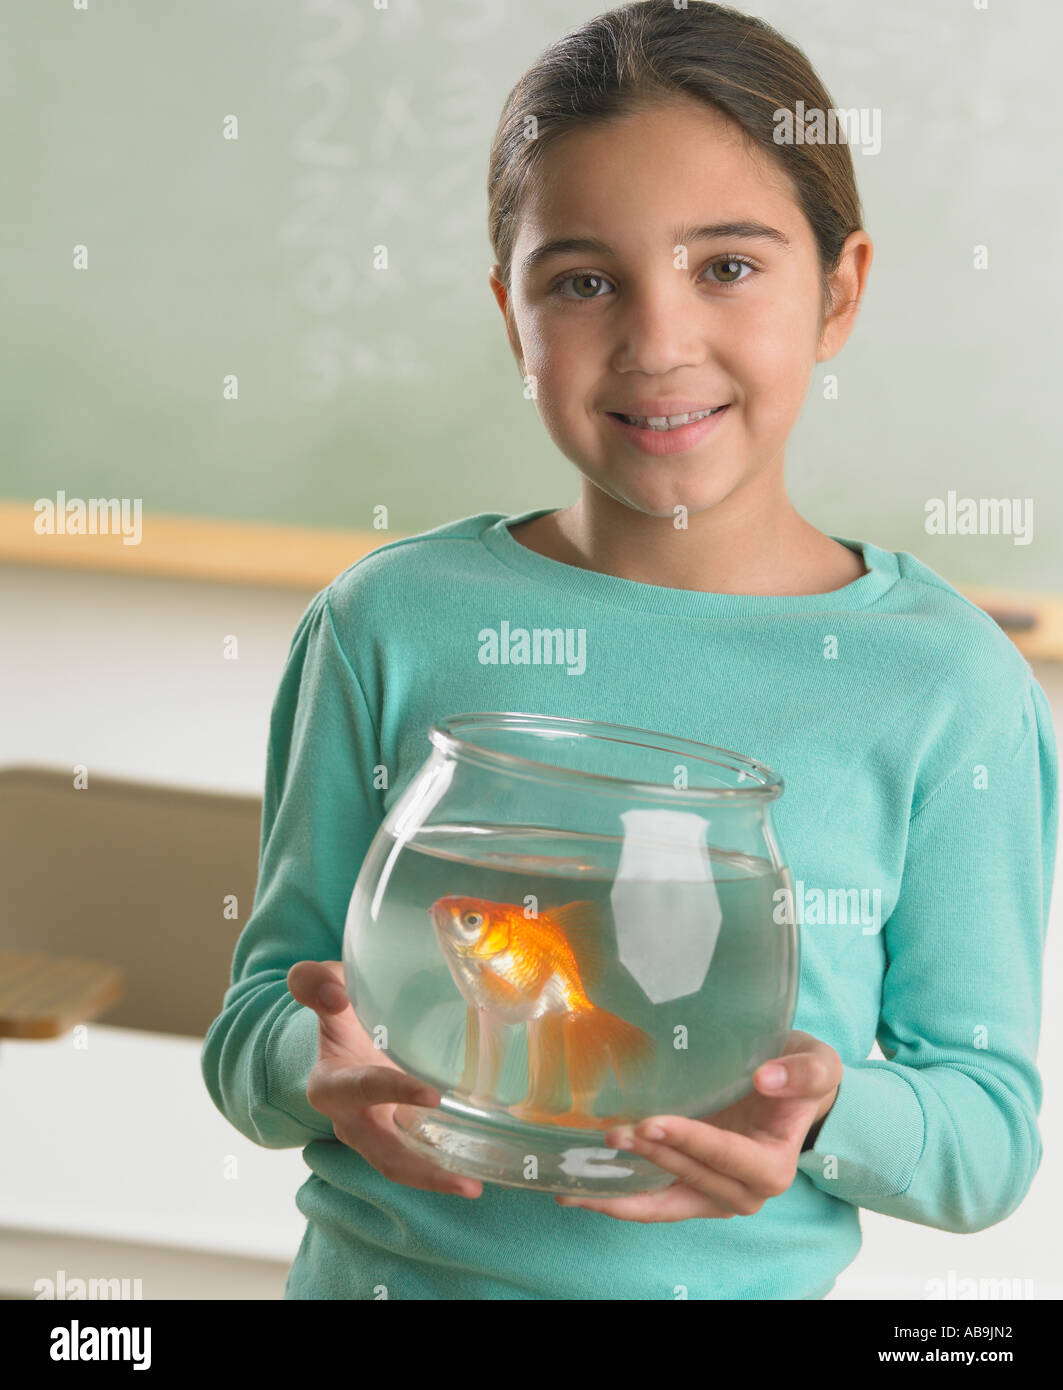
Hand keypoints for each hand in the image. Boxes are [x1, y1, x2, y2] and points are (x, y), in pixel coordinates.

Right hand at [286, 960, 482, 1198]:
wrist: (343, 1022)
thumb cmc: (340, 1003)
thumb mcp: (325, 984)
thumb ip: (315, 983)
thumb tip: (336, 995)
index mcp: (331, 1083)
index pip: (363, 1090)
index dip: (394, 1092)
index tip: (433, 1096)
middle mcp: (351, 1118)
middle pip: (384, 1154)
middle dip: (422, 1171)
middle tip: (465, 1181)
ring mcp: (377, 1129)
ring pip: (403, 1165)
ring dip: (438, 1178)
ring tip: (476, 1186)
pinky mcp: (398, 1130)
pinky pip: (420, 1153)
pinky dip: (446, 1163)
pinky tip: (482, 1165)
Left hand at [554, 1029, 840, 1221]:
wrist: (794, 1090)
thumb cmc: (802, 1075)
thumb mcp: (817, 1063)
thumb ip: (802, 1072)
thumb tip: (767, 1078)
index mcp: (773, 1165)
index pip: (728, 1157)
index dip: (691, 1142)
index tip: (652, 1123)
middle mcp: (745, 1191)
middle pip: (691, 1178)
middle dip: (650, 1158)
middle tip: (611, 1134)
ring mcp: (716, 1195)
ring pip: (667, 1201)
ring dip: (625, 1192)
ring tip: (578, 1183)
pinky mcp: (693, 1190)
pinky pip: (657, 1201)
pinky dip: (622, 1199)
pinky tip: (582, 1192)